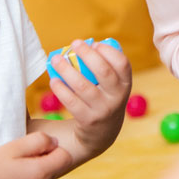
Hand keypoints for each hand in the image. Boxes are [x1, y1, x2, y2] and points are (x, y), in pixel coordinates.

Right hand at [0, 131, 71, 178]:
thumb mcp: (14, 146)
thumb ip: (40, 140)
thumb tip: (56, 143)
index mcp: (41, 173)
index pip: (65, 157)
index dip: (53, 151)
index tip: (35, 152)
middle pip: (53, 172)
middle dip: (41, 165)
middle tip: (18, 164)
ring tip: (12, 177)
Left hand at [47, 39, 132, 161]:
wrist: (101, 134)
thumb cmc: (102, 99)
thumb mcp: (112, 86)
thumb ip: (104, 68)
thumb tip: (81, 46)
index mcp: (125, 84)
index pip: (122, 63)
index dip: (109, 51)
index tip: (94, 43)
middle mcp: (118, 97)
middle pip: (103, 71)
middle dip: (87, 54)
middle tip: (74, 43)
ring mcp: (103, 110)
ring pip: (83, 86)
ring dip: (67, 70)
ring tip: (56, 59)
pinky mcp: (88, 120)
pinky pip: (72, 102)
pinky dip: (61, 89)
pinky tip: (53, 80)